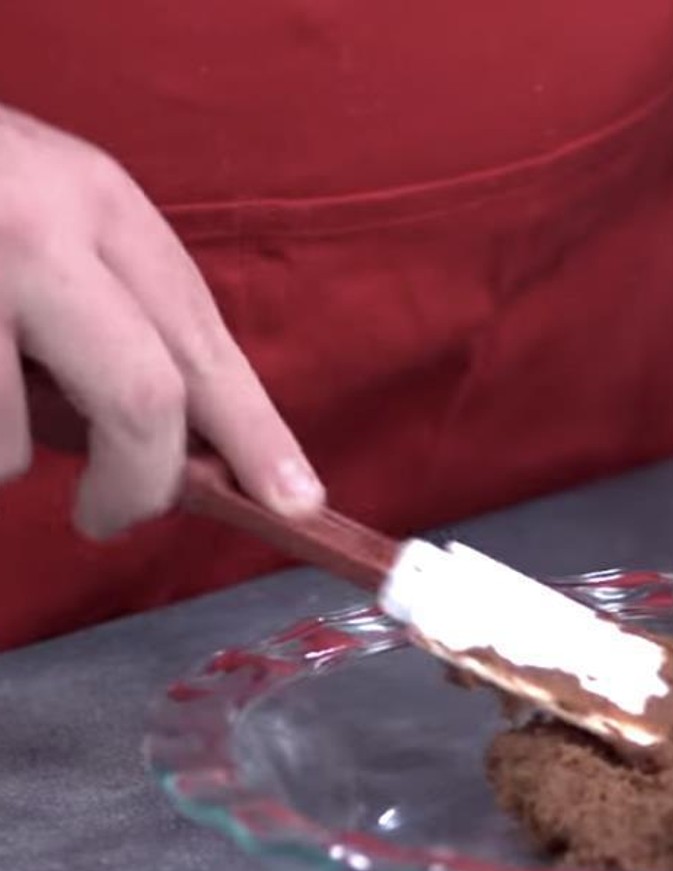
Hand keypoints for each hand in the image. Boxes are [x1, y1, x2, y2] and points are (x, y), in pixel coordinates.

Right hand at [0, 104, 321, 537]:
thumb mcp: (56, 218)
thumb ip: (122, 314)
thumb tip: (187, 448)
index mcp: (100, 205)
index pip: (204, 346)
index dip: (257, 439)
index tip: (297, 504)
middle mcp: (38, 234)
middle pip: (142, 402)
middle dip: (140, 484)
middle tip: (111, 516)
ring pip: (7, 444)